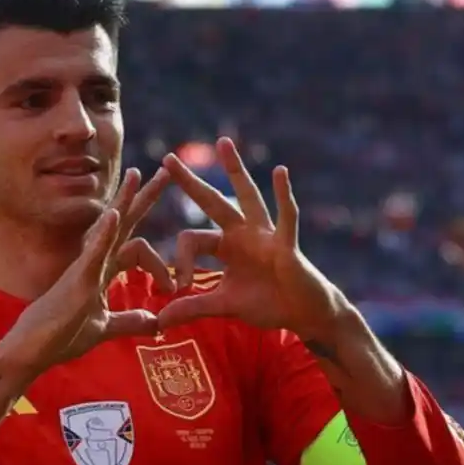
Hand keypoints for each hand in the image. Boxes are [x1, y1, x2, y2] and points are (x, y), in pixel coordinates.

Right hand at [6, 168, 174, 375]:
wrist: (31, 351)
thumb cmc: (60, 337)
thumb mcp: (104, 328)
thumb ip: (130, 321)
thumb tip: (157, 323)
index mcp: (101, 271)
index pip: (134, 247)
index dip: (159, 263)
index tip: (176, 287)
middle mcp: (94, 262)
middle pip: (123, 222)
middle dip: (144, 198)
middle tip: (166, 171)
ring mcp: (84, 268)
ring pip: (109, 228)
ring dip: (125, 200)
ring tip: (140, 175)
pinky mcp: (77, 280)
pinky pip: (93, 252)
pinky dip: (104, 233)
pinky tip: (114, 213)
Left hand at [159, 138, 349, 335]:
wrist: (304, 315)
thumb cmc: (268, 304)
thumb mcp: (224, 306)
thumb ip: (193, 308)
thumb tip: (159, 321)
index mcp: (226, 246)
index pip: (192, 240)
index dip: (181, 262)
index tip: (179, 287)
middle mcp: (243, 232)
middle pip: (212, 201)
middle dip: (190, 182)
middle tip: (167, 158)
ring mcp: (266, 234)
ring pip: (247, 196)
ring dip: (234, 170)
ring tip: (222, 143)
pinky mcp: (287, 243)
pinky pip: (285, 216)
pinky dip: (284, 195)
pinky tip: (280, 171)